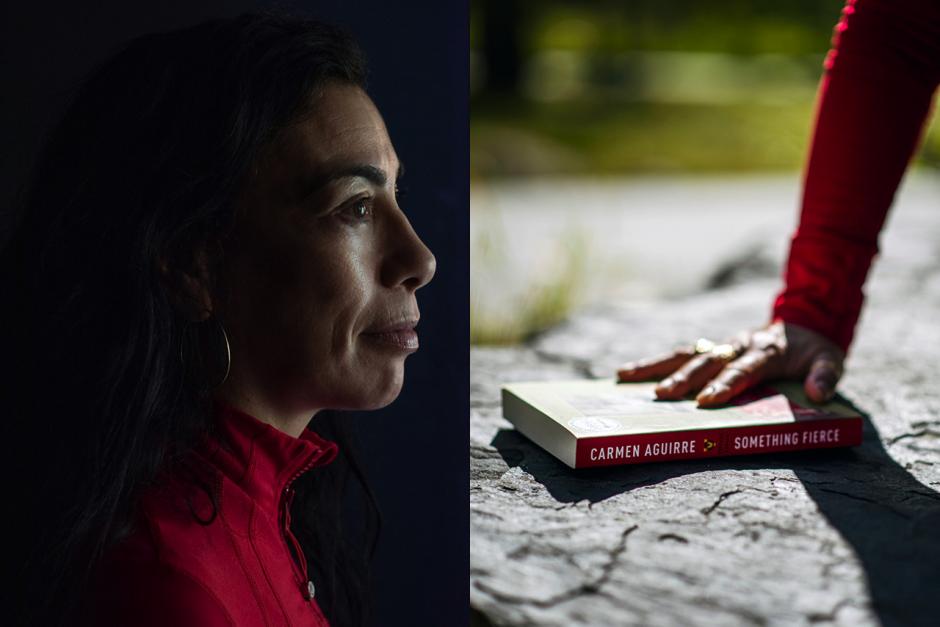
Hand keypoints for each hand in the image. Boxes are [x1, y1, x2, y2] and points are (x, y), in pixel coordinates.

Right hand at [616, 321, 844, 406]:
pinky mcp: (712, 347)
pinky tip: (629, 372)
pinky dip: (655, 362)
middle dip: (684, 379)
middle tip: (662, 395)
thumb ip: (826, 375)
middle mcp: (738, 344)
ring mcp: (722, 344)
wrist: (804, 320)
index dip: (725, 385)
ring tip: (625, 375)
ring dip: (656, 365)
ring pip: (686, 353)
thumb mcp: (831, 359)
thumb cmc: (814, 349)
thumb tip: (817, 394)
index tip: (707, 401)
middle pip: (707, 361)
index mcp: (766, 350)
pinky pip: (682, 353)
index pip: (743, 370)